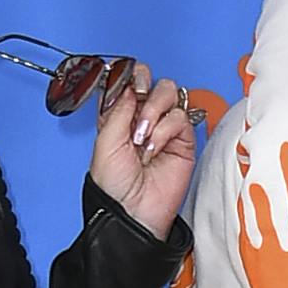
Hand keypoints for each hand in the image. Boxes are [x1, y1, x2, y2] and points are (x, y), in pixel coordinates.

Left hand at [89, 62, 200, 237]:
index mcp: (119, 117)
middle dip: (143, 85)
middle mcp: (141, 118)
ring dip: (154, 109)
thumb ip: (118, 109)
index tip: (123, 78)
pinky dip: (166, 128)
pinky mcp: (182, 139)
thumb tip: (131, 85)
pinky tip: (155, 148)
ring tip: (142, 135)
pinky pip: (180, 117)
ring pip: (169, 92)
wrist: (133, 212)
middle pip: (151, 81)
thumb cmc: (114, 186)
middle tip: (137, 97)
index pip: (126, 82)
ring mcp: (163, 127)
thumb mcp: (105, 142)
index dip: (126, 75)